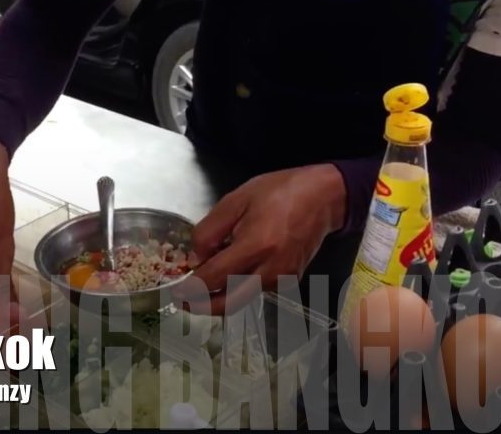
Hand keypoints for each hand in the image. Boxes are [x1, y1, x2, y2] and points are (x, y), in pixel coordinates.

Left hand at [176, 164, 346, 314]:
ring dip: (220, 298)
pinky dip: (237, 289)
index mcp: (255, 246)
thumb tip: (196, 258)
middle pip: (229, 303)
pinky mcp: (290, 280)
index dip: (191, 287)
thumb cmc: (278, 192)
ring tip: (203, 284)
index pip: (214, 278)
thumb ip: (210, 231)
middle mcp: (270, 269)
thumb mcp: (235, 201)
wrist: (323, 197)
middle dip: (203, 307)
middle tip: (185, 302)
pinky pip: (256, 291)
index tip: (177, 290)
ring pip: (242, 300)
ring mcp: (282, 279)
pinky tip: (228, 274)